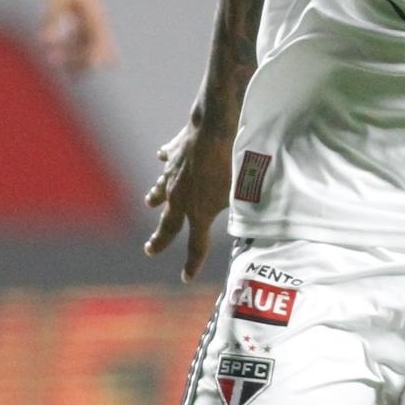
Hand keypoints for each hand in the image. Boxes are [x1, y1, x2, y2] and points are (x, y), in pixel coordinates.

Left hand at [35, 0, 117, 72]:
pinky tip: (53, 49)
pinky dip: (68, 44)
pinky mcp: (78, 11)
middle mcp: (95, 14)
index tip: (78, 72)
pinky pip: (78, 34)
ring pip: (86, 41)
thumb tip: (45, 42)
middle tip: (66, 72)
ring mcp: (87, 13)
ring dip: (74, 54)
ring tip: (55, 63)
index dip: (91, 59)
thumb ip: (51, 20)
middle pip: (96, 46)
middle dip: (83, 61)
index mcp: (94, 12)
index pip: (99, 43)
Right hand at [144, 116, 232, 280]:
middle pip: (167, 225)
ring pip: (160, 191)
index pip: (196, 246)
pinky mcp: (176, 151)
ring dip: (155, 198)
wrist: (217, 126)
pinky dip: (166, 161)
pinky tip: (162, 158)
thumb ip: (243, 212)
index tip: (185, 278)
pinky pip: (168, 159)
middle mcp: (180, 196)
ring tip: (149, 203)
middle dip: (159, 240)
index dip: (192, 264)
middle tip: (150, 250)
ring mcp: (174, 173)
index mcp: (198, 212)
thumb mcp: (244, 194)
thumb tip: (256, 224)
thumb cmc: (235, 162)